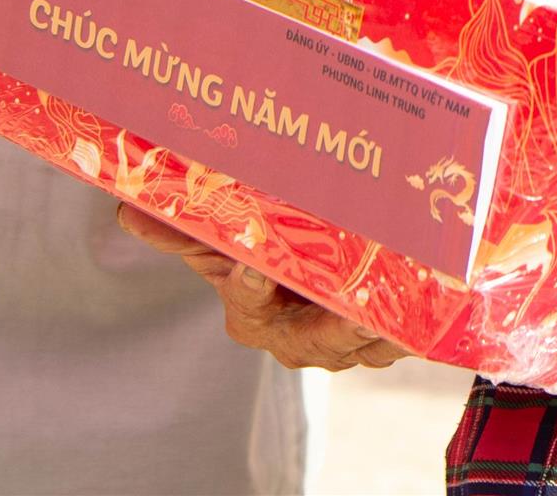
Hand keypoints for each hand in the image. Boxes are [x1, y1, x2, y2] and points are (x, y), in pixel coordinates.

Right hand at [116, 205, 406, 370]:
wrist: (316, 292)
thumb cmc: (260, 265)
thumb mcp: (220, 246)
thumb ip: (182, 228)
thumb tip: (126, 210)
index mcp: (251, 314)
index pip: (246, 300)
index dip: (250, 284)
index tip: (254, 266)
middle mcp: (297, 339)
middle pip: (318, 337)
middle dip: (338, 323)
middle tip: (358, 307)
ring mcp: (342, 346)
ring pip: (364, 341)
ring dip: (383, 325)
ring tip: (399, 305)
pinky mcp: (384, 341)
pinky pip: (400, 337)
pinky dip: (412, 321)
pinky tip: (430, 294)